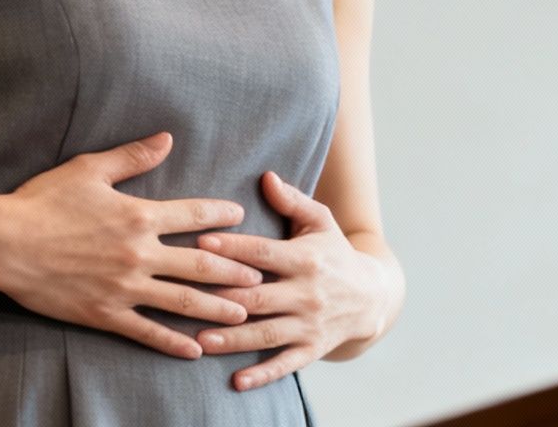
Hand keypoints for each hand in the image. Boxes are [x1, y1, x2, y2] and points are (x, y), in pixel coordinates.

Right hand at [0, 131, 264, 359]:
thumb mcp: (89, 169)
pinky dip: (173, 342)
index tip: (241, 215)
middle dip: (235, 271)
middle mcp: (140, 253)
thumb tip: (167, 138)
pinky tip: (194, 350)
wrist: (3, 243)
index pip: (194, 213)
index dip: (222, 213)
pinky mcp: (106, 313)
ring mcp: (125, 287)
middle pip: (201, 263)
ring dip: (217, 309)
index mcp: (139, 215)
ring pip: (183, 301)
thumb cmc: (43, 201)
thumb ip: (133, 157)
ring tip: (243, 315)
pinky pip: (147, 331)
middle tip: (262, 277)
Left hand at [190, 171, 390, 391]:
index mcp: (305, 259)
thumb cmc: (334, 253)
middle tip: (186, 297)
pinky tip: (237, 381)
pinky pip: (285, 364)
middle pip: (259, 297)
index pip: (263, 253)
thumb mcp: (321, 221)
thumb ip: (292, 200)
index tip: (200, 243)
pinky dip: (262, 374)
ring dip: (234, 339)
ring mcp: (309, 325)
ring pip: (267, 333)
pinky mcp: (312, 349)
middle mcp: (307, 294)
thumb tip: (266, 176)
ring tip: (202, 340)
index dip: (233, 249)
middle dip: (224, 298)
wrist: (371, 297)